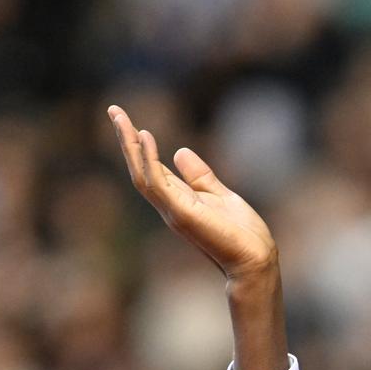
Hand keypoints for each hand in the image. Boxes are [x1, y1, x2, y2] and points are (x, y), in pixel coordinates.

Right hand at [107, 104, 276, 282]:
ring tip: (120, 117)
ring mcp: (173, 210)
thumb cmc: (243, 235)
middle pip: (140, 168)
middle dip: (126, 140)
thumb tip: (180, 151)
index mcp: (179, 200)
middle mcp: (170, 205)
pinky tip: (144, 136)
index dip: (138, 145)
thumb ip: (200, 176)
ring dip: (129, 145)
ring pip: (141, 174)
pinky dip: (149, 159)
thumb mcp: (220, 195)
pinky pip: (157, 183)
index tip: (126, 119)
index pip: (152, 169)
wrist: (256, 259)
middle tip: (114, 110)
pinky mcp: (181, 213)